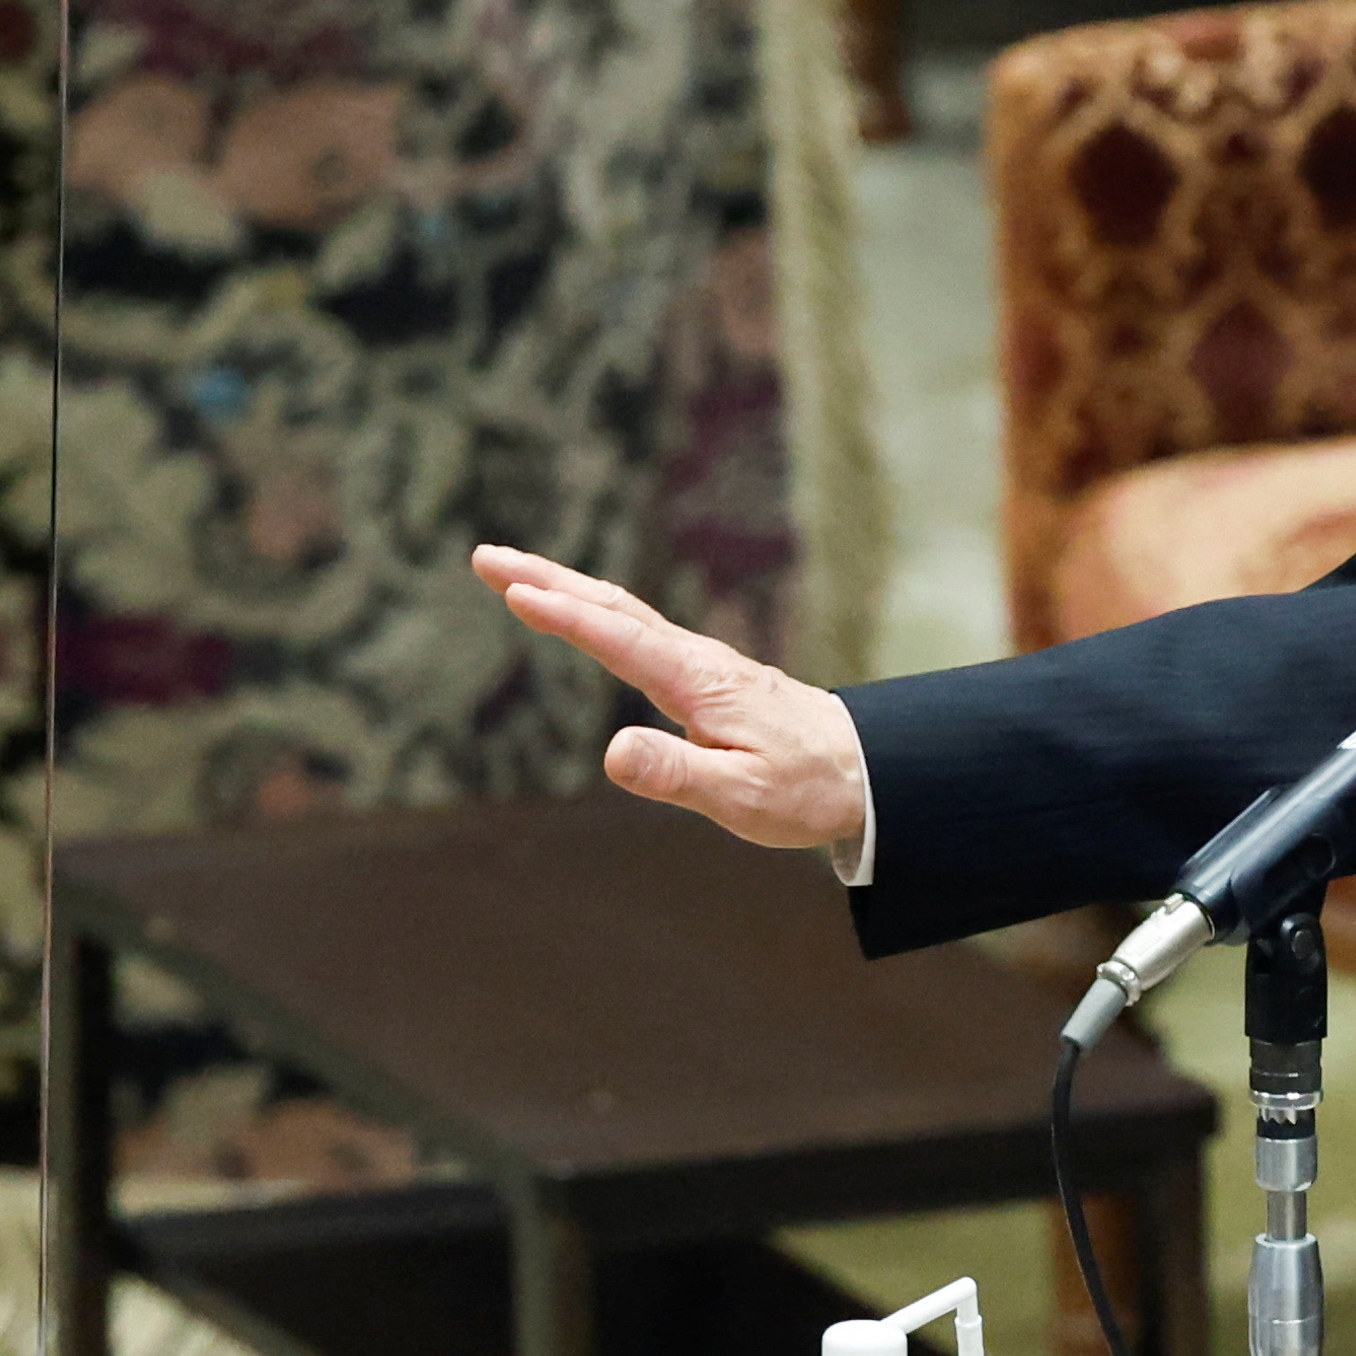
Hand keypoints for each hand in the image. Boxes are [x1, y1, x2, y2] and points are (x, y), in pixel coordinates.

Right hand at [469, 545, 871, 858]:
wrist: (870, 771)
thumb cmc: (807, 790)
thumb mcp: (740, 797)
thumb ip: (676, 774)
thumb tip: (613, 753)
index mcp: (699, 684)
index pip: (619, 640)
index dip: (564, 615)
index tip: (512, 590)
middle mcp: (698, 661)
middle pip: (613, 607)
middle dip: (547, 580)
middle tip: (484, 558)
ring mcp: (703, 663)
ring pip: (625, 612)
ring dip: (566, 588)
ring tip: (512, 574)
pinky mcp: (707, 675)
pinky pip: (640, 629)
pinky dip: (599, 609)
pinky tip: (583, 610)